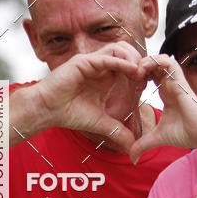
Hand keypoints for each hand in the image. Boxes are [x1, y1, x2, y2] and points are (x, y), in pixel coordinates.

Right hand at [31, 42, 145, 151]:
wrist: (46, 111)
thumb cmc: (69, 114)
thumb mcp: (101, 124)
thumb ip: (118, 132)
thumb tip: (133, 147)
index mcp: (105, 76)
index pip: (128, 65)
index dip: (141, 72)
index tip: (150, 83)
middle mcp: (99, 65)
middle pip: (126, 52)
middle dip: (140, 62)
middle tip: (148, 76)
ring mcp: (91, 61)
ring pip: (118, 50)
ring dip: (133, 59)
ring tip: (141, 73)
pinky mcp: (83, 62)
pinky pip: (106, 58)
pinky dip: (121, 63)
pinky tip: (132, 71)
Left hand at [129, 54, 196, 161]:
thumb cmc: (186, 133)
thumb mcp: (158, 138)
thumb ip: (143, 145)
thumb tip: (132, 158)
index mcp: (165, 93)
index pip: (149, 74)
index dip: (136, 74)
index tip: (125, 83)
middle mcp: (170, 84)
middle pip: (153, 63)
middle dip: (138, 64)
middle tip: (127, 74)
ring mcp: (175, 81)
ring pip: (159, 59)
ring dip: (146, 61)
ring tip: (135, 71)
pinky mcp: (180, 81)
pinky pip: (168, 61)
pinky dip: (155, 61)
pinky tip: (144, 71)